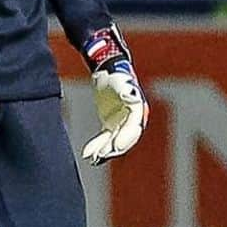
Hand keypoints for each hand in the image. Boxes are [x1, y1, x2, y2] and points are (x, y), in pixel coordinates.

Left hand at [80, 27, 147, 165]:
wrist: (109, 68)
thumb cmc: (115, 73)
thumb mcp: (120, 80)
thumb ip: (126, 89)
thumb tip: (132, 97)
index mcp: (137, 109)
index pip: (134, 128)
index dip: (126, 139)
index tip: (114, 147)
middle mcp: (133, 118)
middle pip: (125, 138)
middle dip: (114, 148)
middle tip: (101, 156)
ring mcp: (122, 122)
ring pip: (115, 141)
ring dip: (105, 150)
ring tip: (93, 158)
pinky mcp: (112, 124)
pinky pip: (107, 138)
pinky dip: (99, 146)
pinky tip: (89, 155)